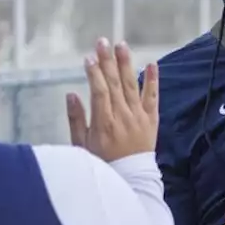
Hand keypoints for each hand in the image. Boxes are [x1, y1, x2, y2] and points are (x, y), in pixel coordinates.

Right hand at [66, 38, 159, 162]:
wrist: (131, 182)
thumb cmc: (102, 164)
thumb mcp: (82, 146)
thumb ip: (76, 119)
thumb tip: (71, 95)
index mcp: (104, 124)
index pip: (99, 91)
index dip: (94, 73)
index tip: (88, 57)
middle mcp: (123, 117)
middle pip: (115, 83)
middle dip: (107, 61)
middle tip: (102, 41)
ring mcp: (139, 118)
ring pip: (132, 85)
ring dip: (126, 64)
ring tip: (121, 45)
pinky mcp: (151, 120)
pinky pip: (153, 97)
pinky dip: (153, 80)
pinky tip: (151, 64)